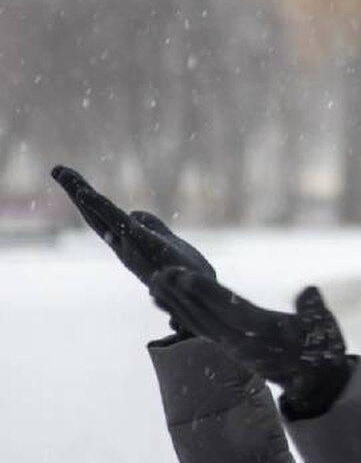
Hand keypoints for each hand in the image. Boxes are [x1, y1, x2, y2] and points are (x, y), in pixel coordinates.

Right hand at [50, 165, 216, 334]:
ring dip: (80, 192)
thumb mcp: (167, 241)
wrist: (200, 293)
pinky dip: (99, 207)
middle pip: (95, 213)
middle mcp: (123, 244)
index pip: (103, 216)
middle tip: (57, 169)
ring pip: (100, 215)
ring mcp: (129, 243)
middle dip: (76, 190)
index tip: (71, 179)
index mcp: (129, 242)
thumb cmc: (185, 272)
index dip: (87, 199)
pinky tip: (84, 193)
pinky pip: (117, 221)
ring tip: (62, 172)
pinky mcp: (141, 242)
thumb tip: (136, 214)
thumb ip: (152, 226)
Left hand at [147, 266, 348, 395]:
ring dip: (175, 303)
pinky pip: (200, 330)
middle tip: (159, 273)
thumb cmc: (322, 350)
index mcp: (263, 334)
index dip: (206, 293)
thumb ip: (315, 311)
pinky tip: (165, 301)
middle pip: (205, 316)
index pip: (228, 310)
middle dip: (182, 295)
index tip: (184, 276)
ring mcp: (232, 348)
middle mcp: (242, 343)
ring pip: (198, 324)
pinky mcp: (229, 349)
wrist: (316, 383)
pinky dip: (180, 314)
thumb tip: (309, 292)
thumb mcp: (326, 330)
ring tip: (155, 283)